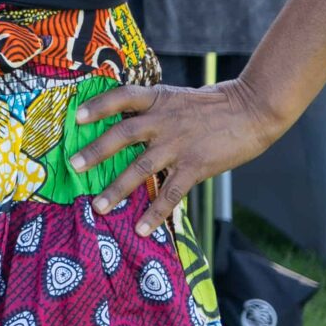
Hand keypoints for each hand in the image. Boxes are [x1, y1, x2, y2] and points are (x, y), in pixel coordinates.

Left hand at [72, 80, 288, 233]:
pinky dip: (155, 212)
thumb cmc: (212, 106)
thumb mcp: (176, 99)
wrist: (252, 109)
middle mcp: (163, 120)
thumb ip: (152, 111)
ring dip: (117, 189)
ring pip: (141, 168)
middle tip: (74, 166)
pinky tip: (141, 228)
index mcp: (157, 99)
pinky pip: (171, 192)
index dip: (98, 105)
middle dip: (96, 151)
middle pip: (122, 134)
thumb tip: (123, 127)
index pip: (121, 97)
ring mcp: (178, 144)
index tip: (76, 117)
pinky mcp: (195, 166)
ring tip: (99, 207)